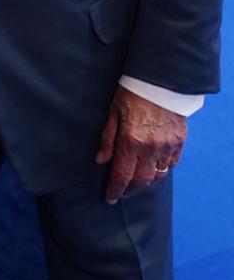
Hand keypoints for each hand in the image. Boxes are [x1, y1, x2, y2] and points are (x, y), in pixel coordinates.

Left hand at [95, 87, 186, 204]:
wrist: (161, 80)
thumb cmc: (132, 93)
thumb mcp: (113, 112)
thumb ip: (108, 139)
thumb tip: (101, 160)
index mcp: (130, 141)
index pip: (122, 175)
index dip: (115, 190)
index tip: (110, 199)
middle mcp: (150, 148)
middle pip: (141, 181)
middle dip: (130, 189)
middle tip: (122, 191)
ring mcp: (167, 146)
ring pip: (157, 175)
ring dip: (146, 181)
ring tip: (137, 181)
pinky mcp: (179, 141)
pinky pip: (171, 164)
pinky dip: (162, 169)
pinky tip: (154, 168)